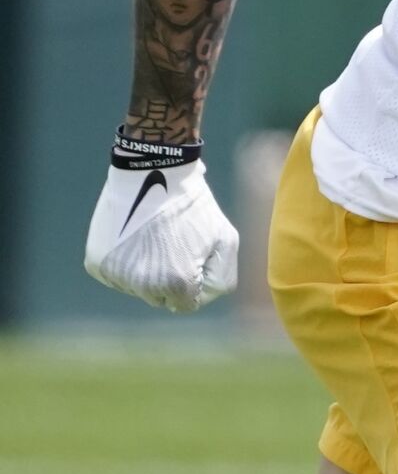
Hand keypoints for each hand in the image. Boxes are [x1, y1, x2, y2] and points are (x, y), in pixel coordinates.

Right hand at [84, 159, 238, 312]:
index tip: (191, 252)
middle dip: (168, 276)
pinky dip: (124, 260)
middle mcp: (143, 286)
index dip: (193, 279)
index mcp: (176, 284)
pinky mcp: (96, 262)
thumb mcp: (225, 240)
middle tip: (171, 241)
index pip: (186, 304)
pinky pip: (115, 273)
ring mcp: (116, 274)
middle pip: (159, 298)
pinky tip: (133, 235)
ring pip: (136, 287)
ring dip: (145, 268)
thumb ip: (220, 279)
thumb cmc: (193, 204)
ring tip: (152, 235)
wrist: (153, 169)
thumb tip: (195, 301)